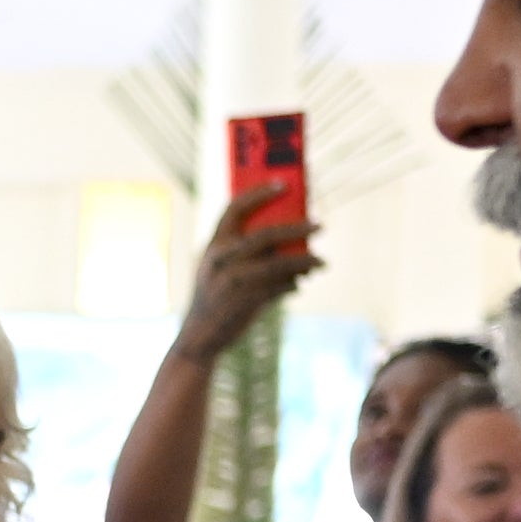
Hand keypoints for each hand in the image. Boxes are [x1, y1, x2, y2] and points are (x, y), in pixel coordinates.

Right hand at [177, 184, 322, 364]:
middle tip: (319, 225)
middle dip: (297, 228)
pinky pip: (279, 287)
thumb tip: (288, 240)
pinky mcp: (246, 301)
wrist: (199, 337)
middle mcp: (222, 259)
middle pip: (266, 234)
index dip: (259, 193)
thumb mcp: (218, 269)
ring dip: (305, 261)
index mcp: (214, 245)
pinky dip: (293, 284)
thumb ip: (243, 252)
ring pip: (279, 263)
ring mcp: (234, 280)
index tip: (284, 184)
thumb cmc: (214, 297)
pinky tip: (300, 282)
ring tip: (321, 262)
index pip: (235, 208)